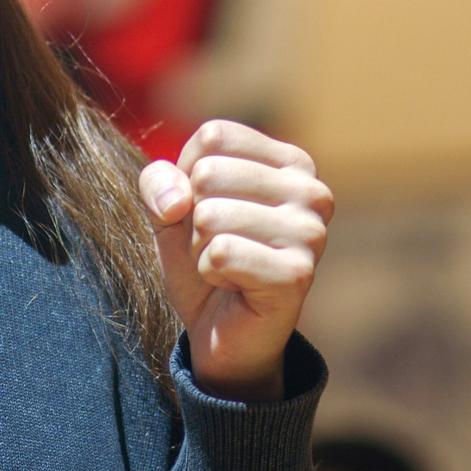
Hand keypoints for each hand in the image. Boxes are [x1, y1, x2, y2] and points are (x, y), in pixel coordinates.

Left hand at [138, 120, 333, 402]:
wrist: (221, 333)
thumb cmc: (203, 259)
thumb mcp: (170, 209)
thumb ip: (159, 181)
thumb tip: (177, 200)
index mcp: (291, 162)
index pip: (214, 136)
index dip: (189, 176)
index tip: (208, 210)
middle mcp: (311, 190)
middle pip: (208, 174)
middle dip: (194, 217)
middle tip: (217, 246)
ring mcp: (311, 233)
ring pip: (210, 215)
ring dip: (201, 249)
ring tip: (227, 267)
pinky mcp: (298, 274)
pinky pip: (220, 254)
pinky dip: (210, 273)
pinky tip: (235, 286)